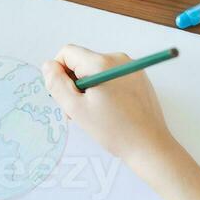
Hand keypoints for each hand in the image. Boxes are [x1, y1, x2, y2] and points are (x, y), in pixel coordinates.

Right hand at [42, 45, 175, 176]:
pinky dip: (105, 90)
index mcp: (101, 63)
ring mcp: (131, 67)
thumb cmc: (114, 130)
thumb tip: (48, 65)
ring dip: (89, 89)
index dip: (59, 73)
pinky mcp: (139, 78)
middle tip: (79, 111)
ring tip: (95, 114)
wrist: (150, 146)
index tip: (66, 96)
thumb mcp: (76, 109)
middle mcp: (118, 58)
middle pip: (82, 62)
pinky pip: (112, 76)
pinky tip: (110, 111)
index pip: (67, 53)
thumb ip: (57, 84)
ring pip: (96, 70)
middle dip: (75, 83)